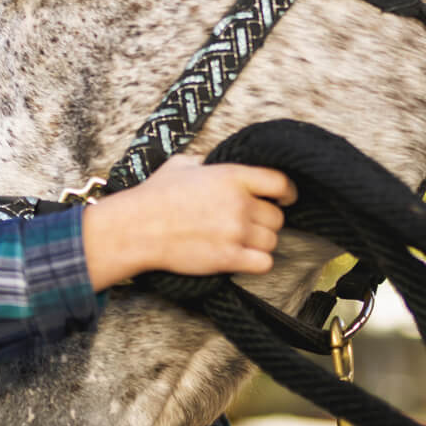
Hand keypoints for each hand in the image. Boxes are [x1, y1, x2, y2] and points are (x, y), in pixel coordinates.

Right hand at [80, 154, 296, 289]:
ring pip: (272, 241)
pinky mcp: (229, 258)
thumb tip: (213, 162)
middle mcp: (239, 203)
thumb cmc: (155, 195)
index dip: (287, 192)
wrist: (137, 228)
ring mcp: (236, 232)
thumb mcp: (182, 164)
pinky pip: (264, 264)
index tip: (285, 198)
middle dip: (267, 221)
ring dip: (261, 243)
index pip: (280, 182)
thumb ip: (206, 162)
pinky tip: (245, 259)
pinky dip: (258, 263)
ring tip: (243, 242)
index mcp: (232, 176)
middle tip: (251, 224)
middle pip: (277, 217)